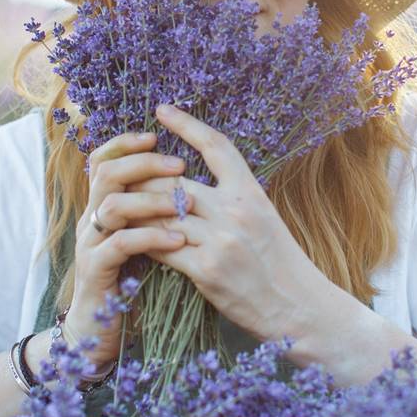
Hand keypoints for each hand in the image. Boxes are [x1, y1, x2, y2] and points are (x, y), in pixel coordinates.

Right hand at [66, 129, 191, 362]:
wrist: (102, 335)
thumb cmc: (132, 286)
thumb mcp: (144, 242)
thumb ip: (154, 214)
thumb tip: (188, 184)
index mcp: (103, 207)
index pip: (103, 160)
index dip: (125, 143)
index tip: (156, 135)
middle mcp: (92, 220)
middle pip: (106, 173)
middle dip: (143, 163)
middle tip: (179, 165)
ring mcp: (90, 245)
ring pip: (112, 204)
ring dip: (151, 199)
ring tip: (185, 204)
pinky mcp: (95, 272)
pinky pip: (120, 243)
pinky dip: (151, 237)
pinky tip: (178, 239)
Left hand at [135, 103, 326, 342]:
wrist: (298, 307)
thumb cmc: (280, 263)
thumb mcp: (265, 218)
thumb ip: (234, 199)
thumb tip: (195, 185)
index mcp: (251, 192)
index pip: (215, 146)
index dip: (186, 124)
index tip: (161, 109)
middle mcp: (235, 210)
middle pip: (175, 180)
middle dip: (144, 177)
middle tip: (122, 174)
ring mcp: (220, 240)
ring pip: (162, 213)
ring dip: (137, 211)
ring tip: (117, 206)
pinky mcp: (206, 271)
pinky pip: (162, 247)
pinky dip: (144, 242)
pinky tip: (133, 240)